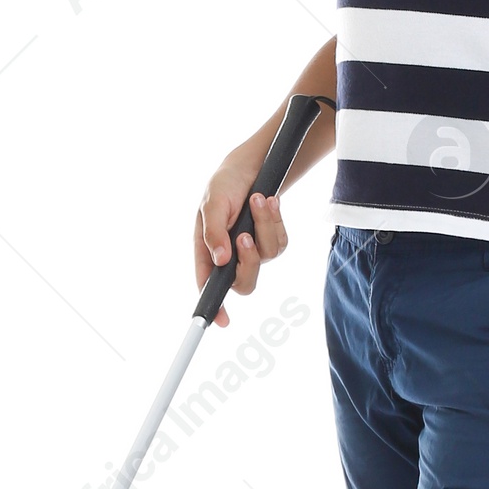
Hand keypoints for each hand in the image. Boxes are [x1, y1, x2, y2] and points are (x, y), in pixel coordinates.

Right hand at [195, 155, 288, 327]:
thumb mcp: (213, 202)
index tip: (222, 321)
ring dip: (264, 226)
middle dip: (249, 261)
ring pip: (266, 257)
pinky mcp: (271, 240)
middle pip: (244, 282)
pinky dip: (275, 220)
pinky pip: (280, 242)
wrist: (250, 167)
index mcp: (208, 250)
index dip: (215, 306)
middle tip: (244, 235)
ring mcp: (252, 250)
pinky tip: (269, 202)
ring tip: (257, 199)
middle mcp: (230, 255)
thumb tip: (220, 260)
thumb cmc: (224, 185)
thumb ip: (214, 231)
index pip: (209, 285)